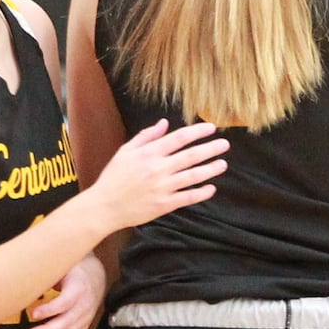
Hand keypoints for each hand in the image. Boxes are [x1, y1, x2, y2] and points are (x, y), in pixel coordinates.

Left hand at [26, 255, 104, 328]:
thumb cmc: (76, 272)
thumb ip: (48, 275)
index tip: (34, 313)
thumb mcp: (64, 267)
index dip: (50, 309)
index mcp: (79, 287)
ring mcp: (86, 316)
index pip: (66, 301)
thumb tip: (25, 280)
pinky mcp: (83, 324)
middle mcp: (85, 303)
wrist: (95, 276)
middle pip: (68, 321)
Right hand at [87, 119, 227, 230]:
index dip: (198, 132)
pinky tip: (211, 188)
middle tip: (225, 144)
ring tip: (223, 164)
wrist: (104, 206)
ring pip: (193, 176)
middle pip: (191, 156)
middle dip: (211, 149)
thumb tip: (164, 122)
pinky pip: (188, 197)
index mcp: (149, 154)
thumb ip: (147, 136)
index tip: (212, 128)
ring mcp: (162, 187)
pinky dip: (201, 193)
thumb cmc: (114, 177)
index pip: (179, 138)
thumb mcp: (126, 151)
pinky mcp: (164, 204)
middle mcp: (158, 169)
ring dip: (211, 169)